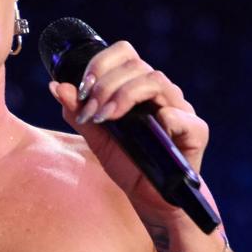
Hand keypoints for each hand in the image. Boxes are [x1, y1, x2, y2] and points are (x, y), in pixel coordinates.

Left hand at [48, 40, 216, 226]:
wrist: (149, 197)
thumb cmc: (127, 162)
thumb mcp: (95, 137)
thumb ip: (77, 111)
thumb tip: (56, 86)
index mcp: (137, 87)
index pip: (123, 54)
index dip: (101, 63)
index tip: (83, 88)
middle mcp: (160, 93)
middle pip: (136, 65)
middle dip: (105, 86)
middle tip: (91, 112)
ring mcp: (180, 109)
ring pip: (156, 81)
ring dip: (124, 95)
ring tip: (106, 118)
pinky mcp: (195, 132)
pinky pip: (181, 115)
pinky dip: (162, 117)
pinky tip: (146, 131)